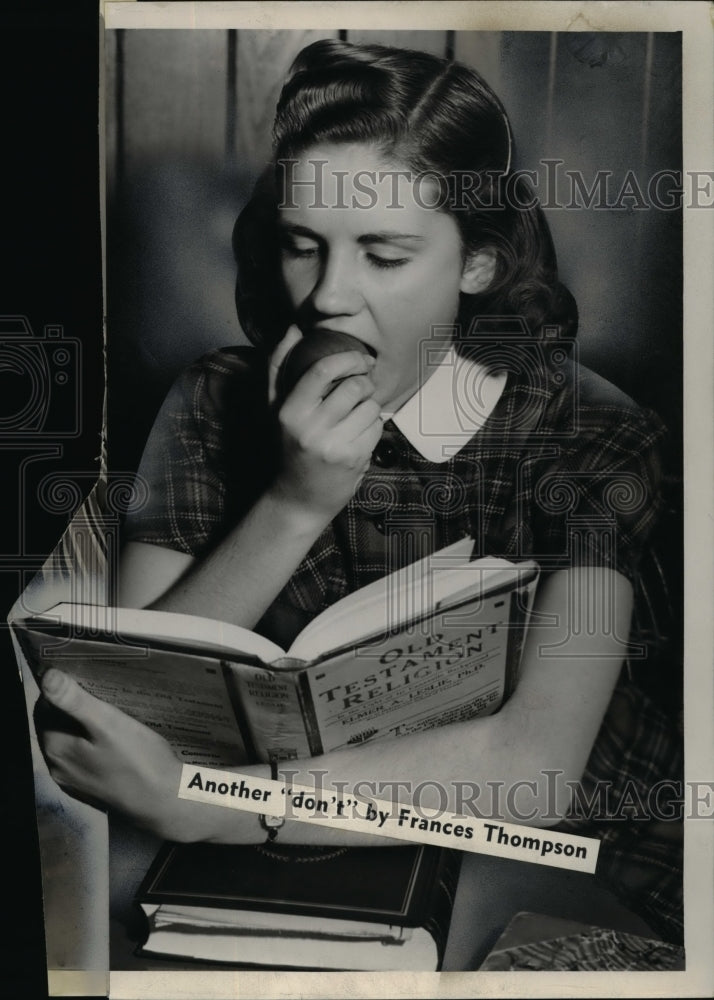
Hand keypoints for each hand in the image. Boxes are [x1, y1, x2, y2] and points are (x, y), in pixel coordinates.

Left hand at [36, 669, 184, 838]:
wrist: (163, 802)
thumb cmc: (139, 760)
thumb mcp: (108, 723)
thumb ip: (74, 700)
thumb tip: (46, 676)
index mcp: (56, 748)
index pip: (45, 707)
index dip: (62, 689)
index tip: (86, 678)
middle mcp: (57, 766)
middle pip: (56, 724)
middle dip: (73, 706)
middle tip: (101, 691)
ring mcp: (73, 780)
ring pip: (70, 740)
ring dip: (83, 724)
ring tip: (109, 711)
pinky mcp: (90, 788)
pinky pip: (83, 756)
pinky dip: (92, 743)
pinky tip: (114, 738)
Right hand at [268, 325, 382, 520]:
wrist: (297, 499)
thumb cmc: (287, 445)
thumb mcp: (274, 408)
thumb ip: (279, 367)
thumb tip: (293, 327)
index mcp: (288, 412)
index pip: (322, 370)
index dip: (347, 358)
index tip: (360, 358)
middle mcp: (310, 429)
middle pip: (353, 386)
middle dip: (365, 381)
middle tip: (363, 385)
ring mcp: (334, 446)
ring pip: (369, 407)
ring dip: (370, 406)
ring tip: (357, 415)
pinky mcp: (354, 460)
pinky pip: (376, 427)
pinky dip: (373, 426)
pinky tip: (359, 434)